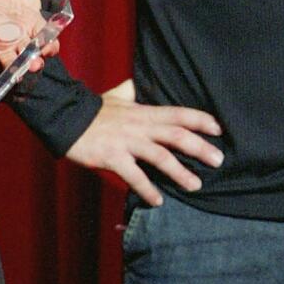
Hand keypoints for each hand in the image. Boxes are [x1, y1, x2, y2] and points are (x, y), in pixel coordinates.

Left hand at [0, 0, 71, 73]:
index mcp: (30, 25)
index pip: (46, 40)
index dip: (50, 46)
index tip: (50, 48)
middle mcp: (17, 39)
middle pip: (28, 54)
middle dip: (33, 61)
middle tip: (35, 65)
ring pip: (8, 60)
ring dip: (11, 67)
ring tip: (15, 73)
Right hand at [64, 79, 223, 205]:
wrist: (64, 118)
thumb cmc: (92, 109)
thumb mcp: (116, 96)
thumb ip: (130, 90)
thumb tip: (137, 83)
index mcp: (142, 111)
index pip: (177, 113)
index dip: (200, 119)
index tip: (218, 129)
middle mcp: (139, 126)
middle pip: (176, 135)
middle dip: (200, 147)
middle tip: (219, 160)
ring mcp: (126, 142)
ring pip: (160, 156)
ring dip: (180, 172)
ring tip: (196, 185)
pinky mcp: (111, 157)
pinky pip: (134, 175)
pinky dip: (147, 189)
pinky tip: (158, 201)